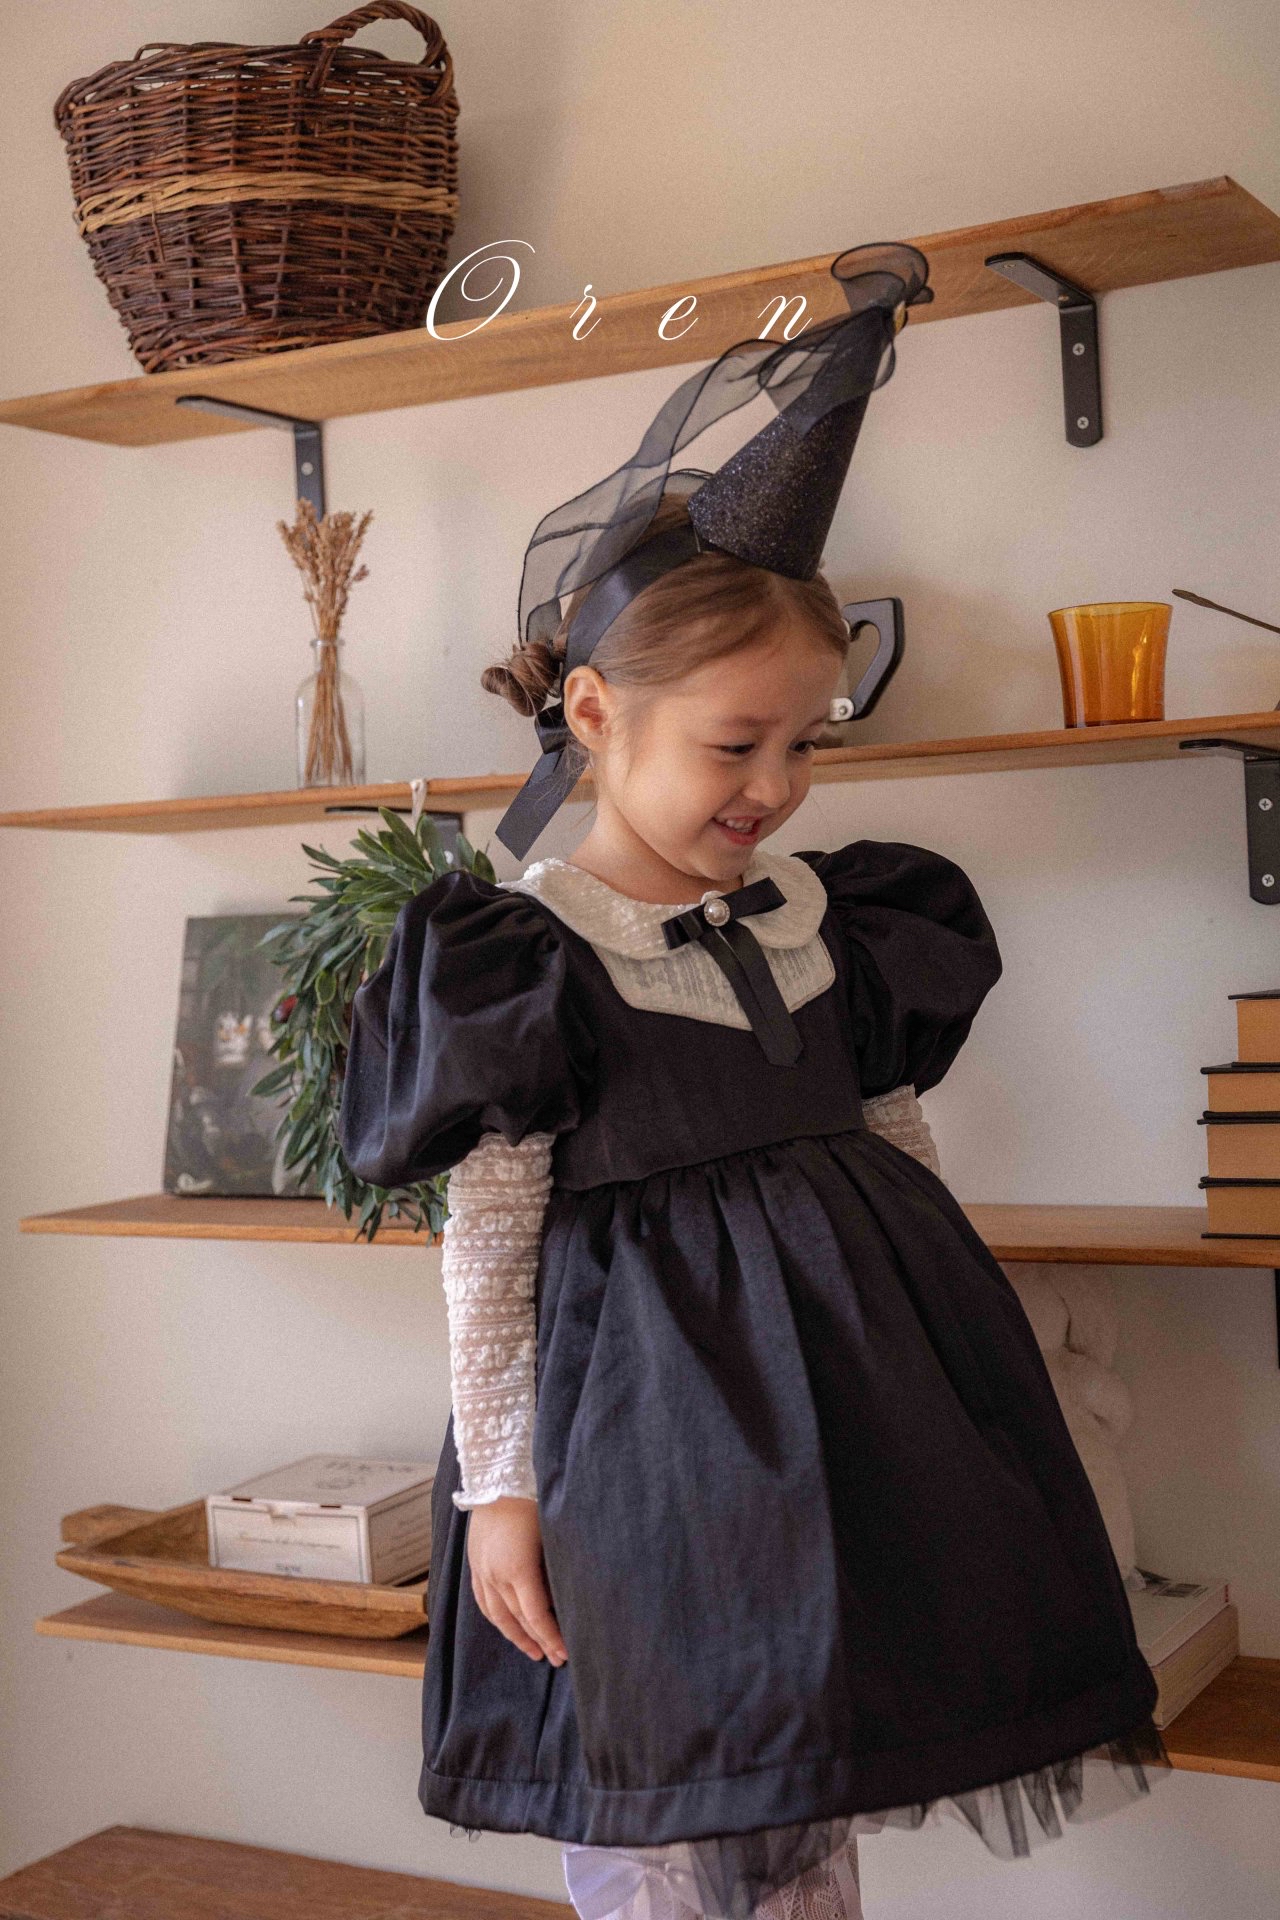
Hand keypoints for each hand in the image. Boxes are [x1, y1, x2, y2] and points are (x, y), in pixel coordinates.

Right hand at [466, 1495, 567, 1665]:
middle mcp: (495, 1574)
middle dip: (538, 1641)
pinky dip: (497, 1618)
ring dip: (516, 1636)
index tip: (566, 1652)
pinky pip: (483, 1600)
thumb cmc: (533, 1500)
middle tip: (557, 1658)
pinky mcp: (476, 1563)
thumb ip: (556, 1569)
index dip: (551, 1637)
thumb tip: (569, 1598)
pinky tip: (507, 1625)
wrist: (498, 1475)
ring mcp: (482, 1569)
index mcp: (517, 1568)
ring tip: (533, 1651)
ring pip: (497, 1615)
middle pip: (517, 1619)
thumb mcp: (552, 1535)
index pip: (536, 1616)